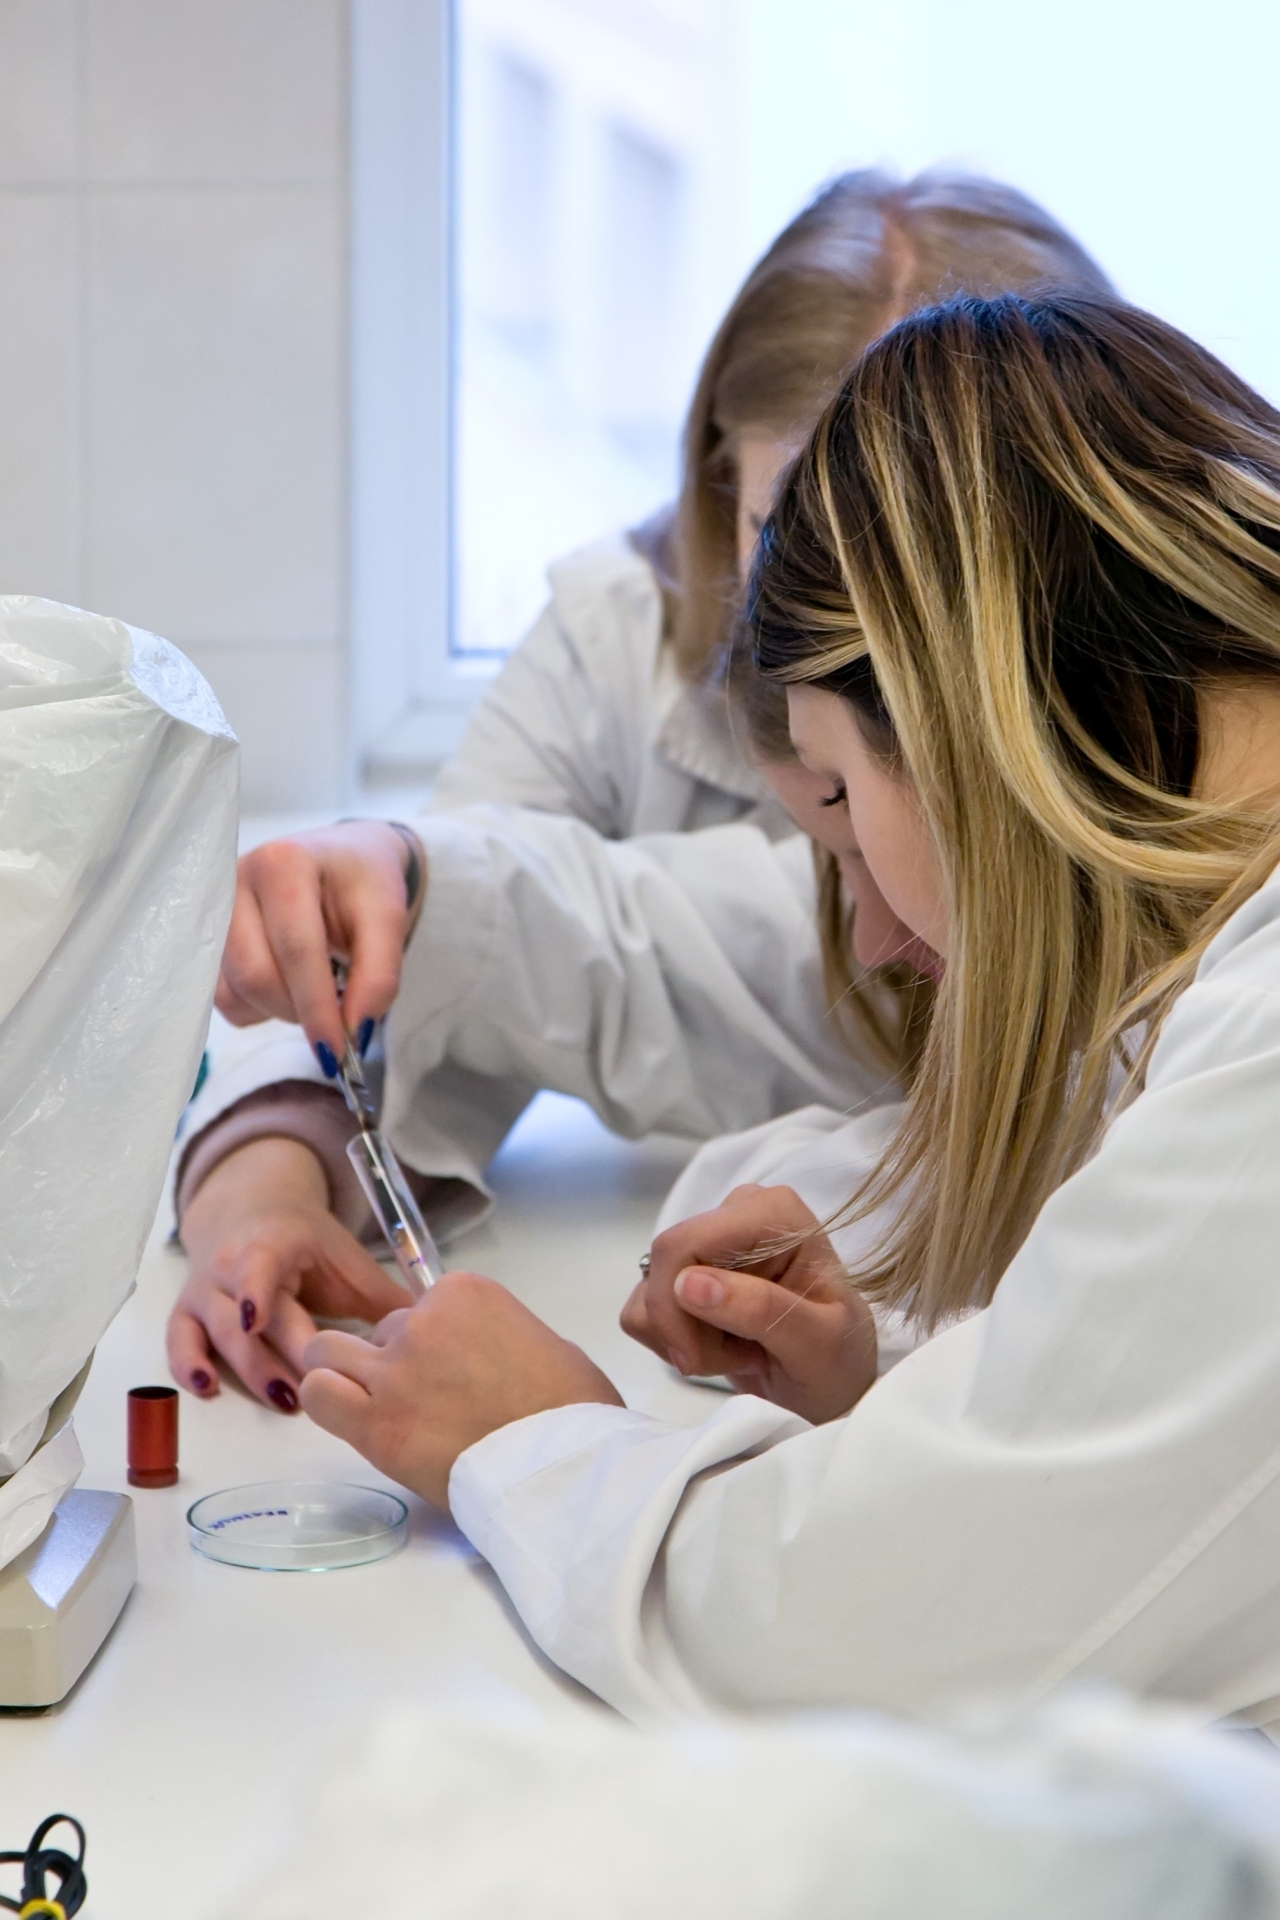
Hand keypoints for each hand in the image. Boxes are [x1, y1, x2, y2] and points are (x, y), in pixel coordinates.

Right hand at [168, 1138, 410, 1410]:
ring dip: (248, 1369)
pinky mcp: (187, 1312)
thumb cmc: (308, 1246)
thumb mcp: (345, 1260)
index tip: (262, 1318)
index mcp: (271, 1242)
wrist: (253, 1215)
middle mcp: (228, 1264)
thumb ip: (383, 1299)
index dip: (257, 1288)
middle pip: (248, 1316)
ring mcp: (203, 1289)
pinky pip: (179, 1340)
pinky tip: (207, 1389)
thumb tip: (433, 1335)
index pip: (258, 1264)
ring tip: (283, 1399)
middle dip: (277, 1353)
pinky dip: (187, 1364)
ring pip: (216, 1333)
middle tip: (311, 1387)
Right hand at [215, 820, 424, 1056]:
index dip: (317, 1006)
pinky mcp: (207, 943)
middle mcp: (235, 882)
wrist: (342, 861)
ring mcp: (213, 914)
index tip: (339, 1050)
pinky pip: (224, 999)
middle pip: (256, 974)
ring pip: (235, 992)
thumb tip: (355, 1031)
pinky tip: (287, 984)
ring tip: (315, 988)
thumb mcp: (387, 918)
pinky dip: (260, 1009)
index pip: (295, 948)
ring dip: (280, 1010)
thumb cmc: (362, 884)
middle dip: (299, 1010)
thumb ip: (379, 975)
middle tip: (335, 1016)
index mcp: (283, 864)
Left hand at [301, 1273, 623, 1506]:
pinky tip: (356, 1422)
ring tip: (373, 1406)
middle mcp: (420, 1321)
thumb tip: (490, 1358)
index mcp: (466, 1293)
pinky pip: (319, 1395)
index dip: (435, 1342)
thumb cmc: (574, 1411)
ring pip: (327, 1352)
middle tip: (424, 1401)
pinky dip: (328, 1403)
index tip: (456, 1374)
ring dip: (344, 1374)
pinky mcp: (375, 1423)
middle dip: (395, 1361)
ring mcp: (392, 1371)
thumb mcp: (548, 1346)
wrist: (562, 1468)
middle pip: (380, 1330)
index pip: (422, 1306)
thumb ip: (503, 1337)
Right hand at [621, 1184, 875, 1422]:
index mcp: (773, 1212)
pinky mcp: (690, 1272)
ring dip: (683, 1339)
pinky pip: (644, 1308)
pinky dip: (675, 1341)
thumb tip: (688, 1282)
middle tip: (730, 1359)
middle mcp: (737, 1212)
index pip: (686, 1242)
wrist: (834, 1387)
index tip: (694, 1359)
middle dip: (683, 1328)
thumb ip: (761, 1310)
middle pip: (662, 1265)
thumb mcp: (817, 1344)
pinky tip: (723, 1348)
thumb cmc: (839, 1363)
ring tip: (739, 1352)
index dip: (674, 1304)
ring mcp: (711, 1240)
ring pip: (648, 1291)